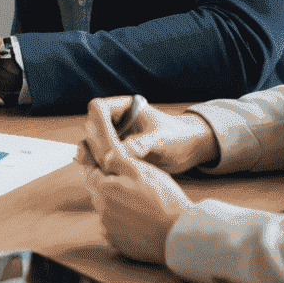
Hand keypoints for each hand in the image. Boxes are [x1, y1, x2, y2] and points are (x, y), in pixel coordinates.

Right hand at [75, 97, 220, 174]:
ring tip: (92, 167)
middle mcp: (117, 121)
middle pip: (92, 127)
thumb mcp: (160, 138)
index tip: (100, 141)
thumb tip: (114, 156)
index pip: (98, 109)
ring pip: (95, 143)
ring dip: (92, 155)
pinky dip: (101, 164)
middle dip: (91, 143)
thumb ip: (139, 144)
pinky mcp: (120, 152)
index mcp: (124, 108)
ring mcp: (117, 137)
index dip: (95, 123)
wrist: (191, 148)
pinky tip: (100, 174)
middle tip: (94, 160)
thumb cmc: (178, 136)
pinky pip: (104, 156)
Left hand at [80, 109, 192, 264]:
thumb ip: (119, 160)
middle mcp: (101, 209)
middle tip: (134, 195)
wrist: (179, 234)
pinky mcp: (117, 244)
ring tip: (140, 211)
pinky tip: (140, 225)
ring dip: (116, 210)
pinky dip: (122, 227)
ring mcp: (108, 228)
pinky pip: (113, 231)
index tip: (116, 177)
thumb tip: (106, 154)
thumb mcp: (143, 171)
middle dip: (111, 192)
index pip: (93, 175)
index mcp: (105, 188)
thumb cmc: (164, 199)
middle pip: (100, 195)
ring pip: (107, 213)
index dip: (105, 174)